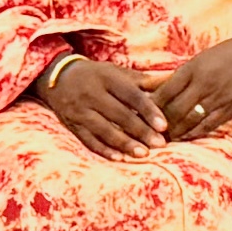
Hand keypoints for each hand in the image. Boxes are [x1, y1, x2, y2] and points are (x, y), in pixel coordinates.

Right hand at [31, 51, 166, 157]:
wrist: (57, 77)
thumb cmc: (97, 75)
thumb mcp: (118, 72)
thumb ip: (145, 80)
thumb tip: (174, 80)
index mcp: (107, 78)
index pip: (131, 96)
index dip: (148, 111)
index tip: (164, 125)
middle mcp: (92, 94)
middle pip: (119, 115)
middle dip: (141, 131)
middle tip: (160, 144)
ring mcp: (80, 111)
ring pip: (104, 130)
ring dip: (124, 144)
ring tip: (143, 154)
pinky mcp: (72, 125)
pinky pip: (88, 140)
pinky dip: (104, 150)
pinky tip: (119, 158)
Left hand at [148, 33, 231, 139]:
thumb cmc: (224, 55)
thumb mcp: (198, 59)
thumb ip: (178, 77)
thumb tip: (151, 89)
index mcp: (194, 68)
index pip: (166, 91)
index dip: (151, 105)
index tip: (139, 113)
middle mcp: (205, 84)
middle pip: (175, 109)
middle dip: (159, 122)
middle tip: (145, 131)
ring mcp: (219, 98)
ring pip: (190, 120)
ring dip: (174, 131)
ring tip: (161, 138)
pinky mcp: (231, 109)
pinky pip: (208, 126)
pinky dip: (193, 133)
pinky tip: (183, 137)